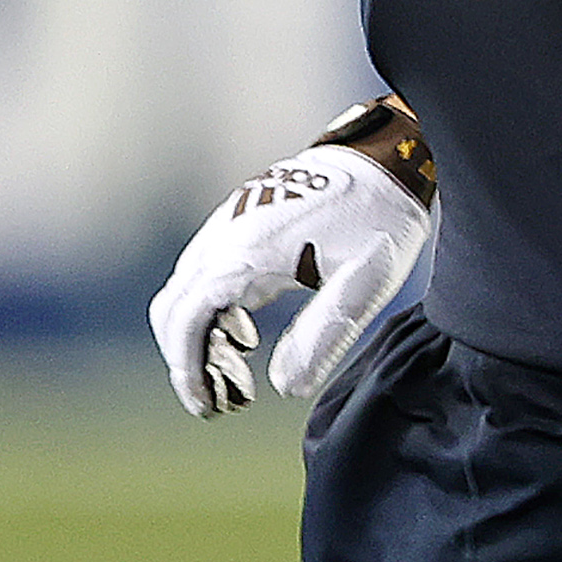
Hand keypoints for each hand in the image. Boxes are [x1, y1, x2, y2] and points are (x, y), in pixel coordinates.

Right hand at [148, 142, 430, 417]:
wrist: (388, 153)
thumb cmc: (380, 217)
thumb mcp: (364, 284)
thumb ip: (324, 335)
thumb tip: (285, 387)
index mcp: (246, 253)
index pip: (188, 321)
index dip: (189, 370)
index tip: (209, 407)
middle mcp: (225, 235)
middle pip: (173, 308)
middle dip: (188, 358)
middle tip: (222, 398)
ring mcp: (229, 221)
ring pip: (185, 289)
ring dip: (198, 333)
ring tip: (237, 371)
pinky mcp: (240, 216)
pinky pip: (203, 269)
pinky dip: (209, 307)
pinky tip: (247, 330)